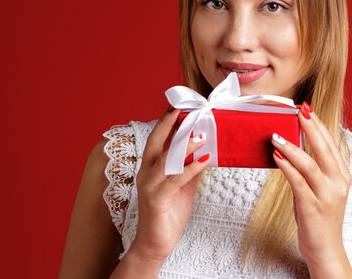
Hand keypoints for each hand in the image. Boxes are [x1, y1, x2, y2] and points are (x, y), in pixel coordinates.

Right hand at [128, 108, 209, 266]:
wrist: (154, 245)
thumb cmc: (167, 214)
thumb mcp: (181, 186)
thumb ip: (188, 168)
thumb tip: (203, 150)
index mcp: (150, 168)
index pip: (157, 140)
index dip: (167, 123)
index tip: (178, 107)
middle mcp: (146, 173)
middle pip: (156, 143)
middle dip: (168, 124)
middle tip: (182, 109)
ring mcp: (149, 186)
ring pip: (166, 159)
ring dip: (184, 145)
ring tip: (201, 135)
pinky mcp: (156, 200)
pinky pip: (175, 180)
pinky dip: (191, 168)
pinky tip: (205, 159)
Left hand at [271, 102, 351, 269]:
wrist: (326, 250)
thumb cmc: (319, 217)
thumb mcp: (320, 188)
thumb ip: (311, 168)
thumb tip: (292, 145)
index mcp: (342, 175)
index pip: (331, 144)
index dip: (319, 125)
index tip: (306, 109)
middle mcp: (338, 183)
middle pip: (324, 149)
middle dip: (311, 128)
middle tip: (298, 111)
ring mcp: (327, 196)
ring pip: (310, 165)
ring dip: (292, 147)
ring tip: (276, 135)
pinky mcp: (312, 207)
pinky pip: (298, 182)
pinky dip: (287, 167)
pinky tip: (276, 157)